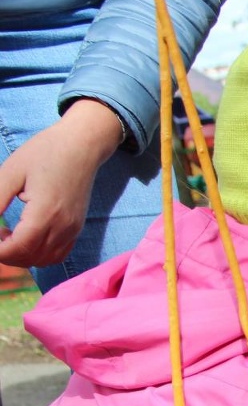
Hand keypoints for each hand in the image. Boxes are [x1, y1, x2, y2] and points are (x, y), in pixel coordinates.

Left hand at [0, 100, 123, 267]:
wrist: (82, 146)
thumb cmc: (44, 152)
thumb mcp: (11, 172)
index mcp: (45, 213)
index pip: (18, 248)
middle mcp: (62, 227)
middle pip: (30, 258)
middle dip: (6, 254)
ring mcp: (72, 230)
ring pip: (44, 260)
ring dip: (22, 256)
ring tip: (8, 236)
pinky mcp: (76, 228)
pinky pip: (57, 255)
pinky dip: (39, 255)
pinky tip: (26, 238)